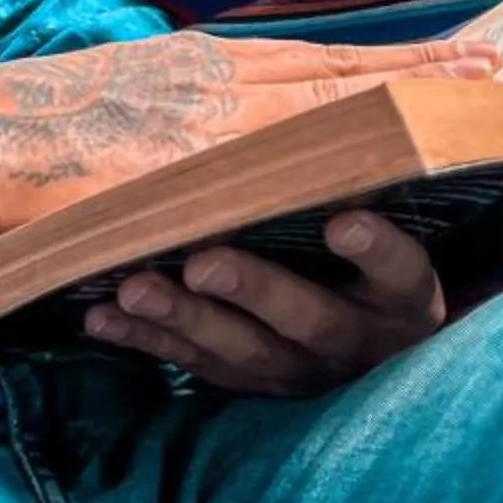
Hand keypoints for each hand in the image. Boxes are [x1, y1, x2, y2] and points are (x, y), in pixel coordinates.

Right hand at [0, 30, 497, 264]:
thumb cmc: (35, 133)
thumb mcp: (127, 104)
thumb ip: (193, 121)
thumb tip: (256, 145)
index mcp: (204, 73)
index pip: (326, 62)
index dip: (401, 60)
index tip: (469, 53)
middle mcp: (212, 89)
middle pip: (344, 73)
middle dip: (429, 71)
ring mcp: (196, 128)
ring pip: (323, 107)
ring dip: (406, 105)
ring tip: (478, 105)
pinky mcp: (172, 172)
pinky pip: (271, 163)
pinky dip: (340, 157)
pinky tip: (391, 167)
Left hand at [81, 209, 444, 395]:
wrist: (373, 348)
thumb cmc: (370, 262)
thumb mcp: (387, 235)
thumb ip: (356, 189)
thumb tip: (335, 117)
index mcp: (402, 299)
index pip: (402, 272)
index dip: (378, 251)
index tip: (343, 221)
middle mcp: (356, 342)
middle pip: (309, 320)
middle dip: (252, 290)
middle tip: (202, 262)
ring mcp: (301, 371)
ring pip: (242, 351)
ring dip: (184, 318)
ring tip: (133, 287)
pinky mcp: (251, 385)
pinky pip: (194, 364)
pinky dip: (145, 340)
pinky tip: (100, 317)